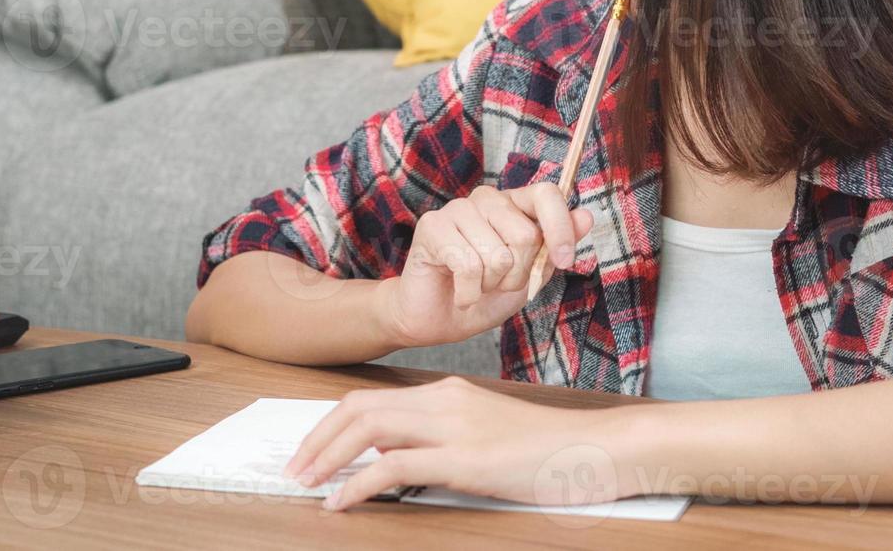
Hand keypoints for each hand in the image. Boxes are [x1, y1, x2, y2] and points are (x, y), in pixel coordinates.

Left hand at [282, 376, 626, 511]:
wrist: (597, 448)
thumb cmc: (550, 449)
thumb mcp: (488, 435)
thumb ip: (443, 438)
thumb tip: (395, 454)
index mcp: (450, 392)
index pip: (372, 398)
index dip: (332, 423)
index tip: (312, 449)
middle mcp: (446, 399)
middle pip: (359, 406)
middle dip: (318, 437)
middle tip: (295, 467)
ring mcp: (455, 426)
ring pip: (369, 427)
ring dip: (328, 455)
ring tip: (308, 481)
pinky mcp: (466, 458)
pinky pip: (394, 465)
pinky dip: (359, 482)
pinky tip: (343, 500)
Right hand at [379, 184, 592, 349]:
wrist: (439, 321)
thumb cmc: (485, 296)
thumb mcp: (531, 276)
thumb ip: (555, 247)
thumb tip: (586, 215)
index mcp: (513, 205)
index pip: (546, 194)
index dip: (560, 228)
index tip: (564, 261)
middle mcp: (486, 200)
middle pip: (525, 235)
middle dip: (518, 274)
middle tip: (498, 283)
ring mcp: (457, 209)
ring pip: (497, 255)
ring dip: (490, 286)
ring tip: (475, 286)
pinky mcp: (432, 226)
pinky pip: (467, 265)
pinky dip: (469, 293)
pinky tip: (460, 292)